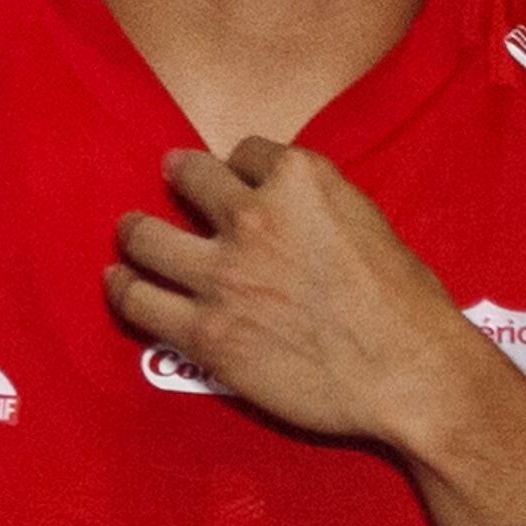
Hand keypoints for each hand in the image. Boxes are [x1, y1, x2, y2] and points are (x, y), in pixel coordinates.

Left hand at [107, 139, 492, 449]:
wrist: (407, 373)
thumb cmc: (406, 304)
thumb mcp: (367, 220)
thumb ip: (318, 208)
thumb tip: (293, 219)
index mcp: (299, 179)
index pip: (246, 153)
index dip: (240, 167)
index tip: (236, 178)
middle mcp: (251, 216)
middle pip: (188, 177)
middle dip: (179, 176)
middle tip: (171, 180)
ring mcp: (222, 275)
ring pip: (145, 238)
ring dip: (134, 232)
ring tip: (129, 234)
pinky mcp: (205, 332)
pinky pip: (139, 303)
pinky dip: (124, 289)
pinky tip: (119, 283)